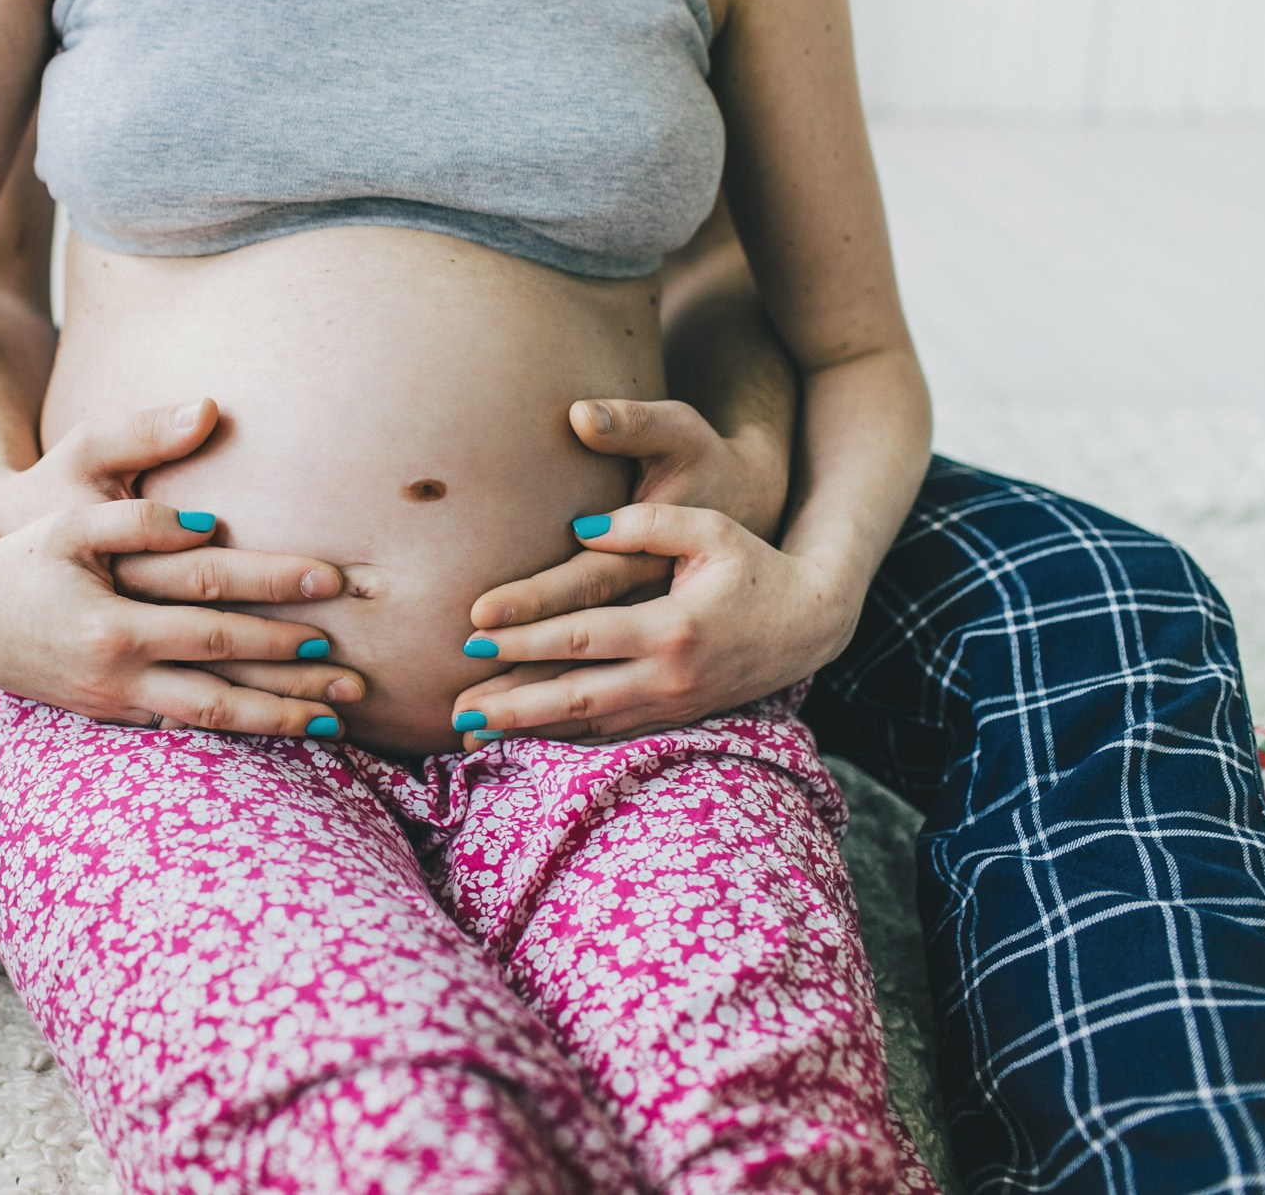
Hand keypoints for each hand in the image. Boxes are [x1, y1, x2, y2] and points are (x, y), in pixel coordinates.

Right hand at [0, 398, 362, 733]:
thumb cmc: (22, 556)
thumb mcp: (71, 520)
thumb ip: (137, 519)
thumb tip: (209, 520)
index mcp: (113, 619)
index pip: (214, 603)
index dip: (275, 591)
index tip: (332, 584)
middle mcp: (118, 670)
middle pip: (225, 676)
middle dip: (295, 676)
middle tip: (358, 674)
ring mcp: (115, 702)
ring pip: (210, 720)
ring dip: (276, 721)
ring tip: (337, 722)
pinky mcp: (113, 716)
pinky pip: (186, 731)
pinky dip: (236, 734)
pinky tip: (280, 732)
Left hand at [450, 504, 858, 744]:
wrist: (810, 622)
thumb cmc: (753, 564)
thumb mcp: (709, 528)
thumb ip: (646, 524)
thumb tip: (578, 529)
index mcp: (673, 628)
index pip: (581, 636)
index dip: (524, 637)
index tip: (473, 633)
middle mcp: (668, 678)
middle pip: (574, 696)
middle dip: (511, 702)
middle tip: (455, 706)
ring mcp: (671, 706)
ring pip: (586, 726)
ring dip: (527, 729)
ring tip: (470, 731)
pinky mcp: (673, 719)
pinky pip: (608, 735)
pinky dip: (561, 739)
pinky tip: (520, 737)